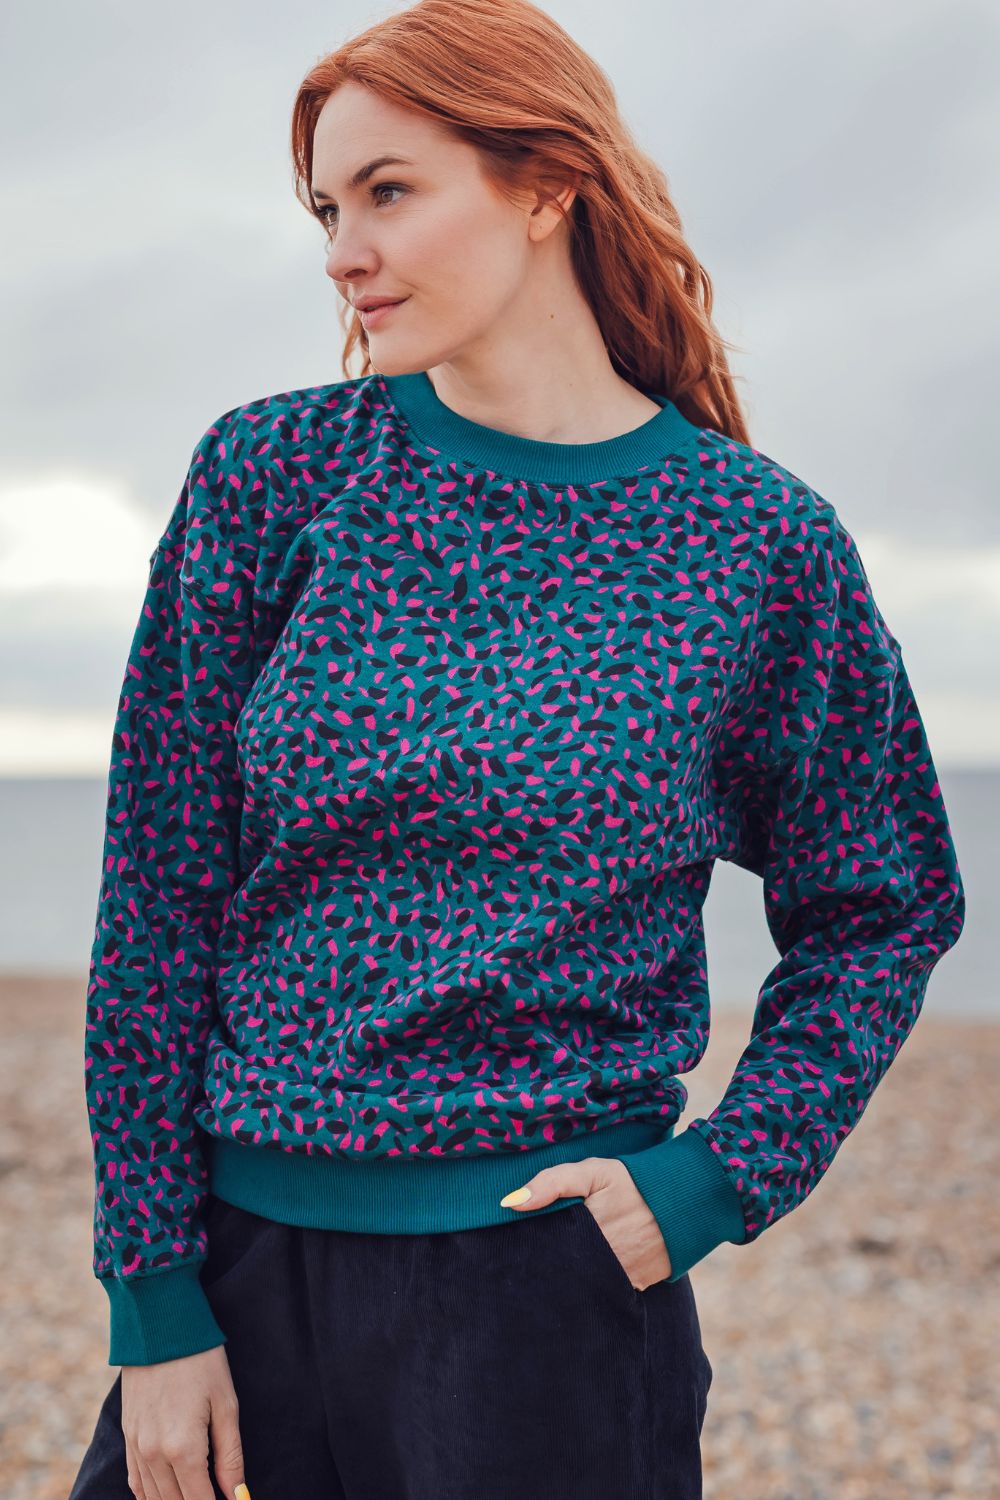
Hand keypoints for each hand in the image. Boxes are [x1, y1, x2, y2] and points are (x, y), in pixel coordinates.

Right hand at [121, 1343, 250, 1499]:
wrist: (159, 1326)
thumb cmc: (201, 1361)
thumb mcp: (226, 1404)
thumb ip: (231, 1456)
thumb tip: (238, 1495)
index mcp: (183, 1449)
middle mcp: (154, 1455)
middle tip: (217, 1496)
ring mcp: (137, 1447)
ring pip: (154, 1499)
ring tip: (197, 1493)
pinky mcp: (127, 1437)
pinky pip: (136, 1483)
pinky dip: (152, 1496)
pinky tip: (168, 1494)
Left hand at [499, 1156, 672, 1289]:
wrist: (684, 1199)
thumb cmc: (632, 1183)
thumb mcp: (592, 1172)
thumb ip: (551, 1183)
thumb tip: (510, 1202)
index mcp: (585, 1231)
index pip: (545, 1249)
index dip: (532, 1249)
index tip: (518, 1247)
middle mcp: (601, 1260)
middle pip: (562, 1271)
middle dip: (549, 1268)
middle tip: (538, 1261)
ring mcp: (619, 1277)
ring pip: (582, 1285)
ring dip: (572, 1279)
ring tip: (560, 1271)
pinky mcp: (634, 1286)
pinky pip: (606, 1293)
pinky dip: (595, 1287)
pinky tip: (585, 1278)